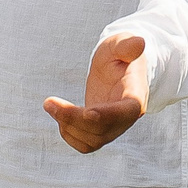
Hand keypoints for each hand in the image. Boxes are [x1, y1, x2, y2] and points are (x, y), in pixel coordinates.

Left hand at [43, 33, 147, 152]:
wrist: (118, 67)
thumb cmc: (119, 53)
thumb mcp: (121, 43)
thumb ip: (126, 45)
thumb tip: (139, 42)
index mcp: (136, 95)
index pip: (127, 112)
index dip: (108, 116)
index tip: (87, 112)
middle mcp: (127, 117)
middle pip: (103, 130)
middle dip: (73, 118)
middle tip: (48, 102)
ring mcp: (115, 128)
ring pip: (92, 141)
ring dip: (67, 126)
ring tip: (52, 104)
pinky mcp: (101, 133)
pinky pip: (85, 145)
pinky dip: (69, 134)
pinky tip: (60, 114)